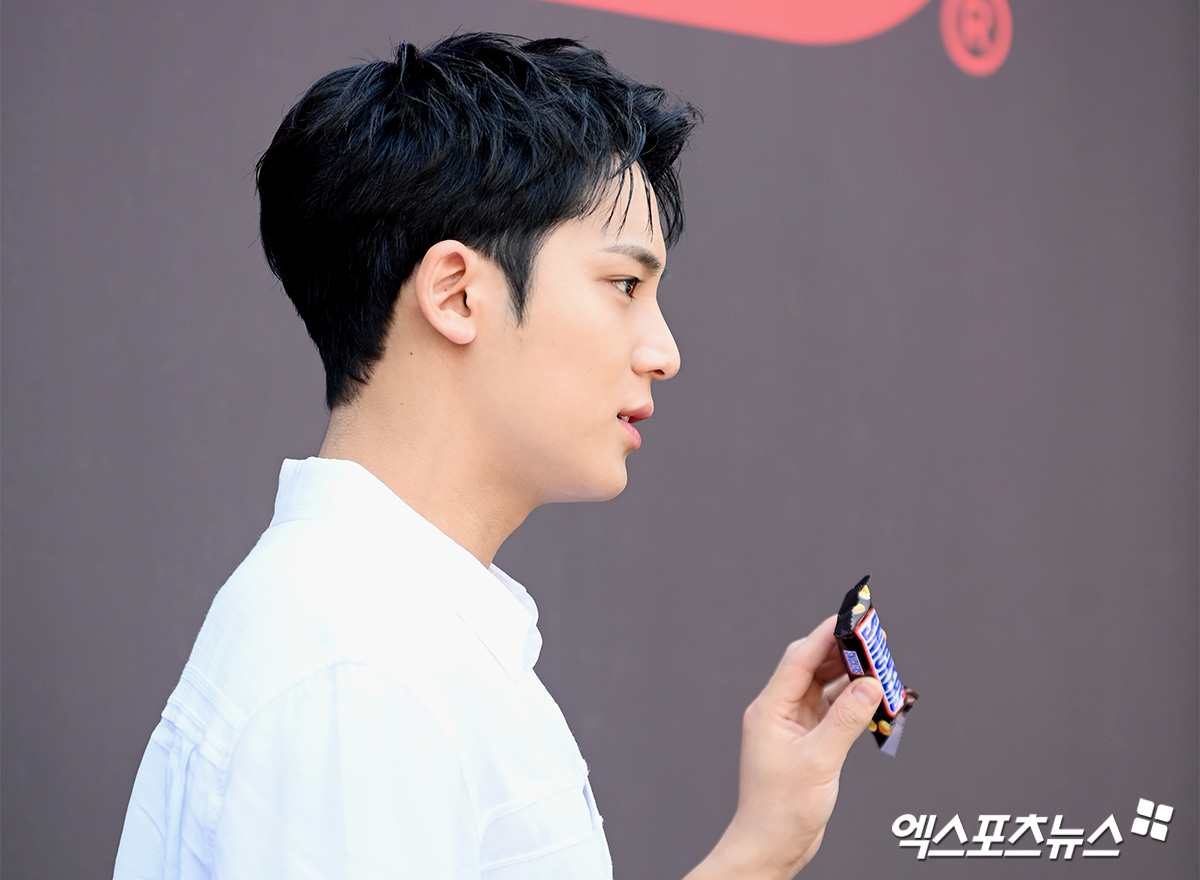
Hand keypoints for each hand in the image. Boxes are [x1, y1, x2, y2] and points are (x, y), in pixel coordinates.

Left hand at [686, 616, 883, 879]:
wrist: (770, 847)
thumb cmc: (780, 810)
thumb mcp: (819, 761)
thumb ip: (846, 720)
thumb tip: (869, 684)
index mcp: (770, 709)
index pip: (800, 658)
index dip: (827, 635)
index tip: (852, 617)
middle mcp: (780, 712)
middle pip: (814, 668)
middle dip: (845, 653)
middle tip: (877, 640)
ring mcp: (793, 727)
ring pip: (826, 689)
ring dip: (853, 679)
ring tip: (882, 669)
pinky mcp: (808, 743)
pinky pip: (833, 712)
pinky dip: (854, 705)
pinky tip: (875, 701)